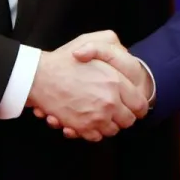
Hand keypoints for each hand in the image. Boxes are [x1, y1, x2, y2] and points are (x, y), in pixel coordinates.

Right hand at [27, 31, 147, 141]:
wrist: (40, 77)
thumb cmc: (65, 60)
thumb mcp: (94, 43)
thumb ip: (113, 49)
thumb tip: (126, 55)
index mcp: (116, 82)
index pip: (139, 104)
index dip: (137, 107)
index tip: (132, 106)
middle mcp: (110, 102)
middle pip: (128, 120)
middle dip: (123, 117)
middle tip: (115, 111)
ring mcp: (96, 117)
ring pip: (112, 130)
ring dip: (108, 125)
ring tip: (99, 114)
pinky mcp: (82, 127)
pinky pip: (96, 137)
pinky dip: (93, 132)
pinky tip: (87, 121)